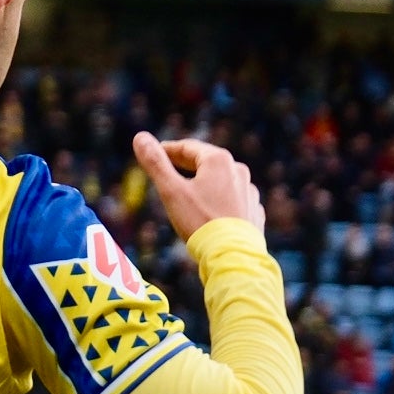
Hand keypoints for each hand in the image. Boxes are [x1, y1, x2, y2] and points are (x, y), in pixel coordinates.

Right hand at [134, 132, 261, 240]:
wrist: (233, 256)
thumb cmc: (199, 221)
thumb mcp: (171, 191)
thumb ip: (155, 162)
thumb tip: (139, 137)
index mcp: (218, 161)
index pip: (187, 147)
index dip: (167, 150)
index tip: (154, 154)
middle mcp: (238, 171)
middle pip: (206, 161)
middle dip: (185, 164)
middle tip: (166, 170)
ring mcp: (249, 191)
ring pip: (221, 180)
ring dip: (203, 181)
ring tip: (187, 192)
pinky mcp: (254, 210)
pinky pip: (233, 197)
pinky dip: (218, 198)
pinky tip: (209, 209)